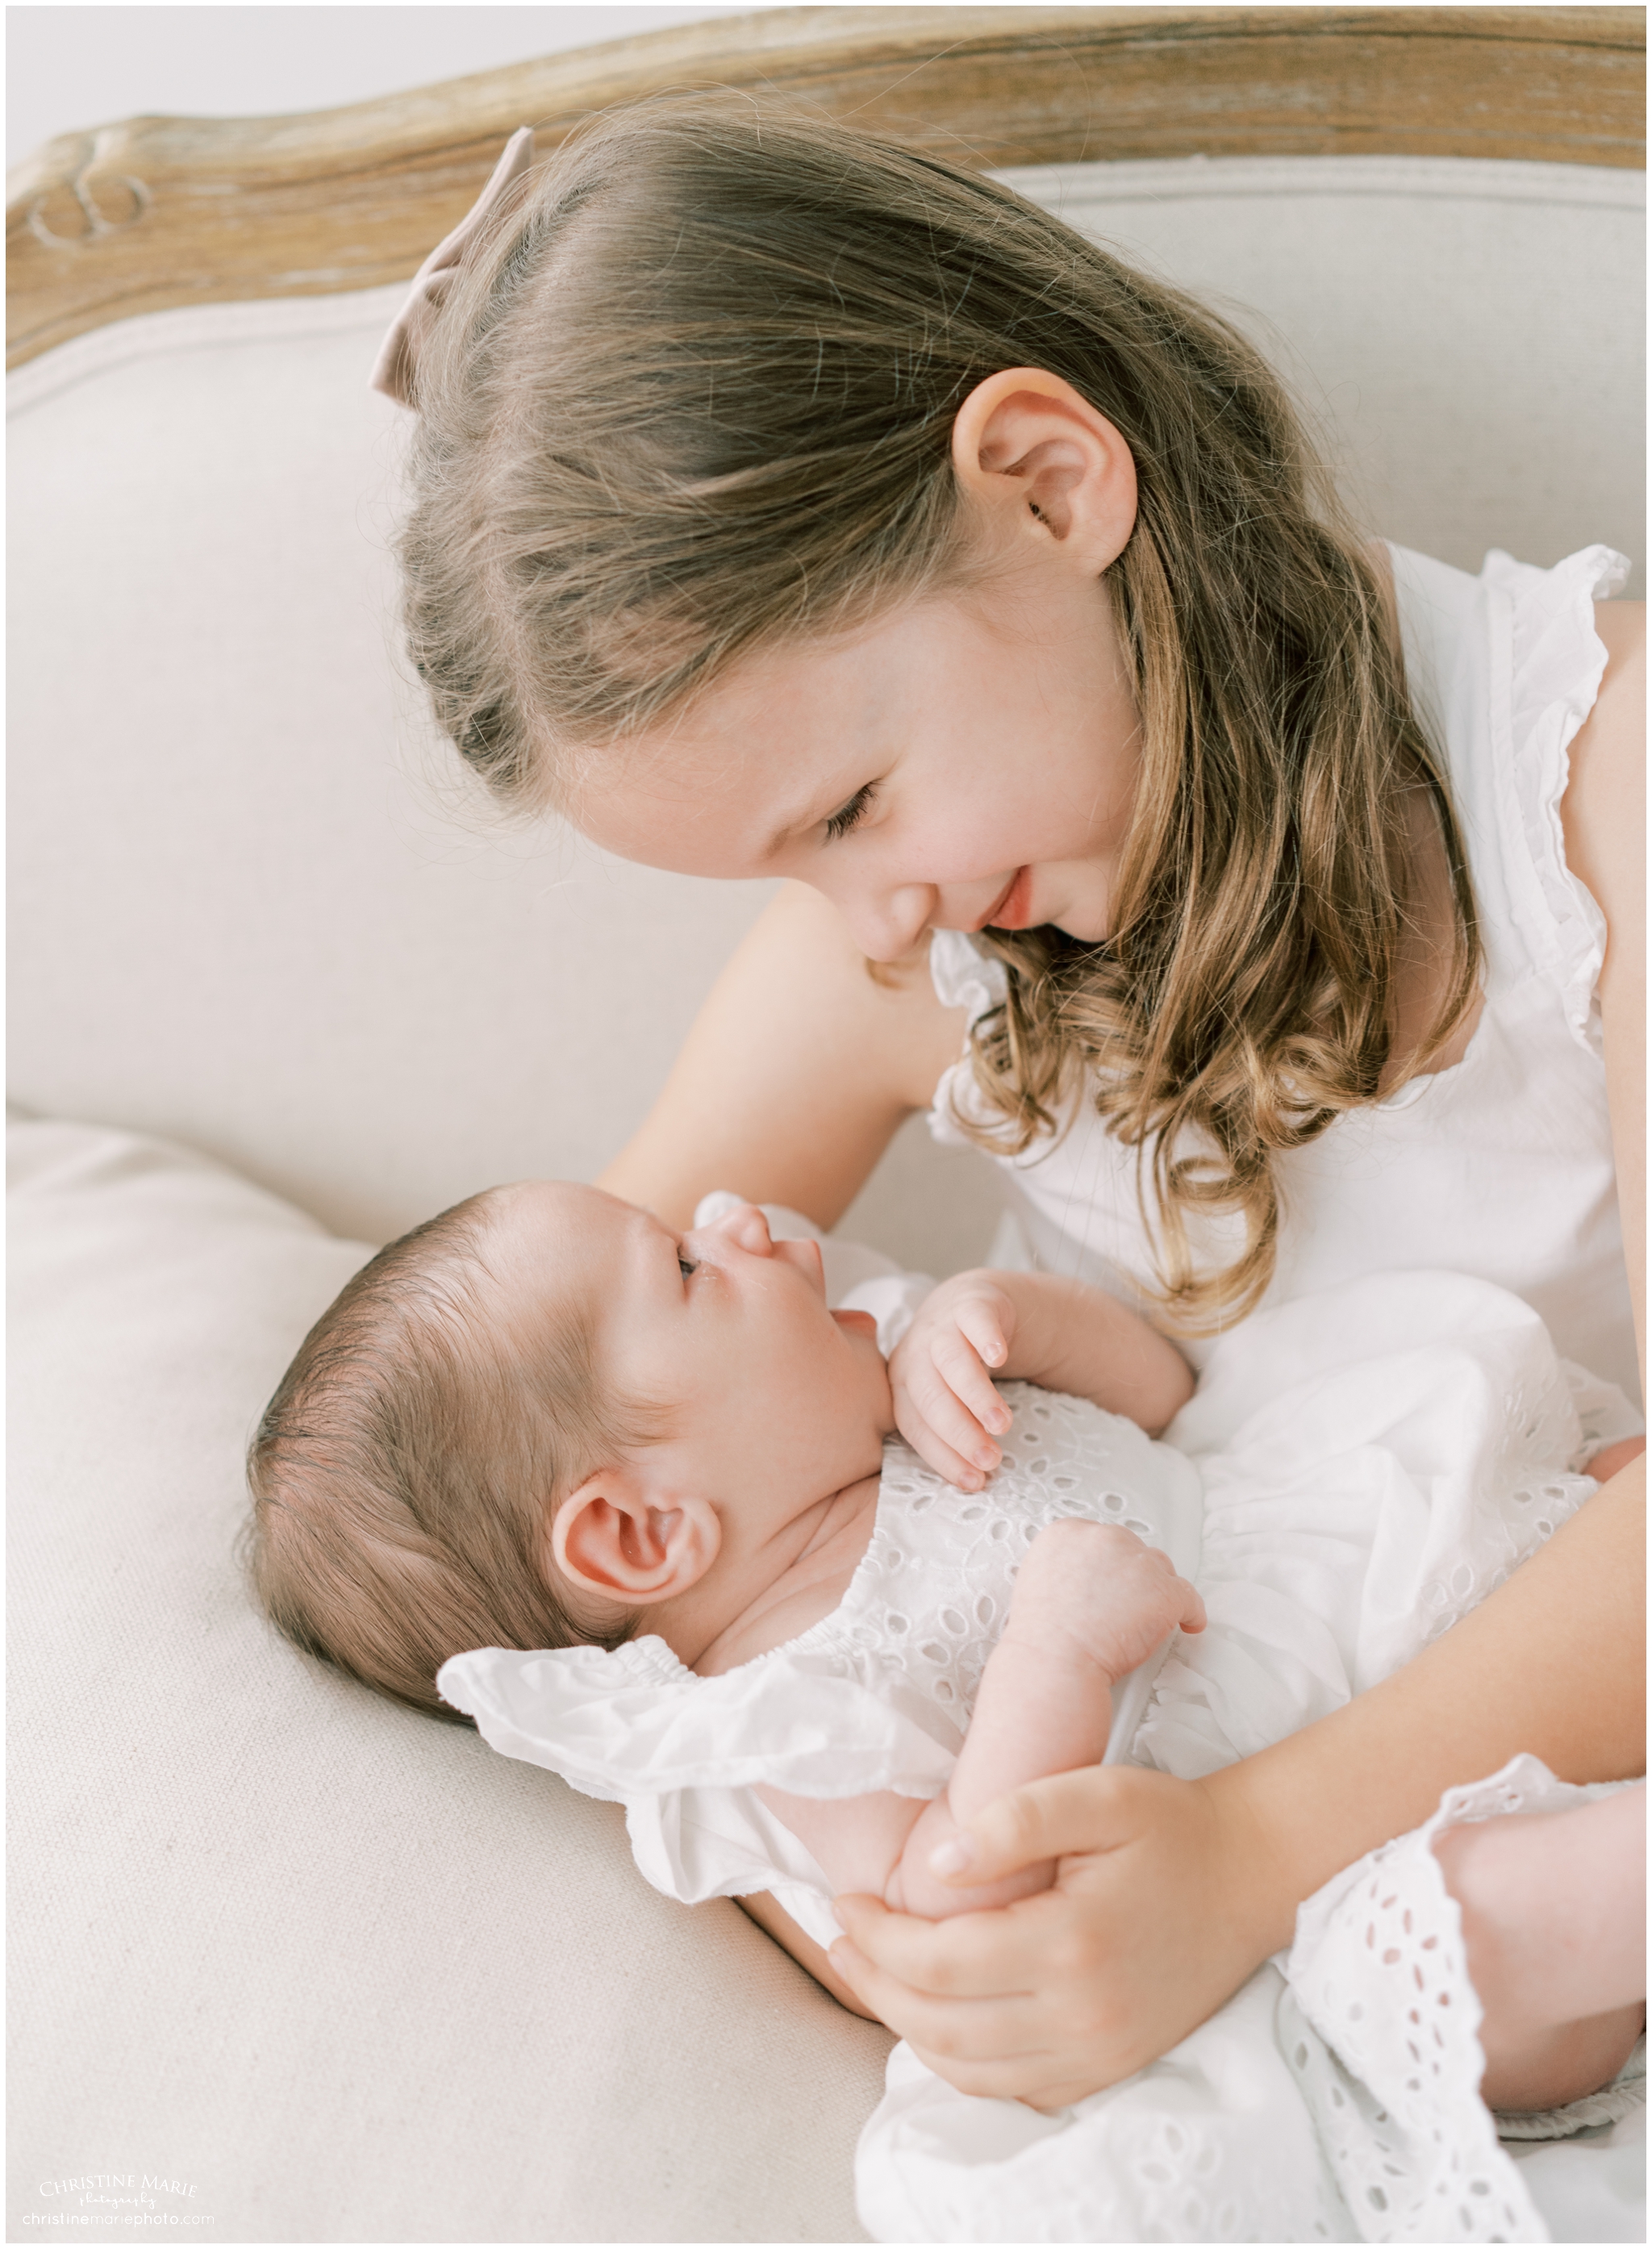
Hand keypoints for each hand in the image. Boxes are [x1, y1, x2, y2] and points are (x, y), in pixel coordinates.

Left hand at [829, 1763, 1280, 2106]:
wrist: (1251, 1874)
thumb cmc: (1169, 1825)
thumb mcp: (1096, 1794)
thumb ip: (1014, 1819)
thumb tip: (936, 1867)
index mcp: (1071, 1944)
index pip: (939, 1964)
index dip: (877, 1939)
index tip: (848, 1901)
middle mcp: (1083, 2016)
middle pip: (941, 2026)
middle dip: (874, 1984)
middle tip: (841, 1940)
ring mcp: (1100, 2052)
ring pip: (969, 2070)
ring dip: (907, 2028)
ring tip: (871, 1975)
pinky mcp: (1111, 2067)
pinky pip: (1015, 2089)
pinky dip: (961, 2063)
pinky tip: (936, 2017)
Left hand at [888, 1271, 1019, 1487]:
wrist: (969, 1307)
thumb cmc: (954, 1370)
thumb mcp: (943, 1399)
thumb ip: (948, 1433)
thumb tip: (974, 1481)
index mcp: (903, 1386)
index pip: (915, 1426)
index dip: (942, 1456)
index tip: (974, 1482)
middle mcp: (915, 1356)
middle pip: (930, 1396)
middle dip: (959, 1432)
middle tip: (991, 1459)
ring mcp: (941, 1328)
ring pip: (950, 1360)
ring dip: (974, 1395)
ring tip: (1002, 1424)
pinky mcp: (970, 1305)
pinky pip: (974, 1320)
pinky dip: (984, 1337)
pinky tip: (999, 1357)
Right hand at [1006, 1520, 1204, 1683]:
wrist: (1054, 1660)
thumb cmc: (1043, 1635)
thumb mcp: (1040, 1579)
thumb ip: (1068, 1567)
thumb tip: (1087, 1577)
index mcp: (1070, 1532)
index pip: (1103, 1539)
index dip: (1110, 1564)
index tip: (1114, 1581)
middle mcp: (1105, 1538)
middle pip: (1135, 1550)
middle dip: (1134, 1576)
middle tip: (1128, 1604)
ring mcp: (1138, 1563)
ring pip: (1162, 1570)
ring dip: (1158, 1591)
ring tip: (1150, 1616)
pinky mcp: (1165, 1591)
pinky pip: (1190, 1599)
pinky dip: (1191, 1613)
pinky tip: (1188, 1623)